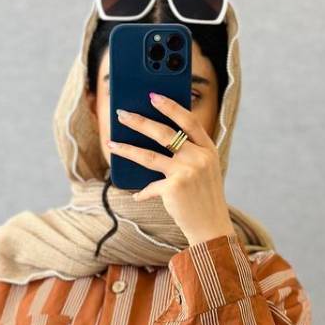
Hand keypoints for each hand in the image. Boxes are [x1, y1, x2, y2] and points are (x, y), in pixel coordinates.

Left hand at [108, 92, 234, 245]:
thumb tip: (157, 140)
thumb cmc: (205, 198)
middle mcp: (199, 157)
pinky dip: (142, 193)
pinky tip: (136, 195)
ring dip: (127, 148)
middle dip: (140, 121)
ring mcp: (186, 172)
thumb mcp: (205, 171)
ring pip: (149, 156)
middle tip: (122, 113)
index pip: (189, 121)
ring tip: (111, 142)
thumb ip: (189, 154)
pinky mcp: (174, 188)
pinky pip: (150, 186)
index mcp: (208, 149)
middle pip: (164, 133)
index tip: (153, 95)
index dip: (170, 106)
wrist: (212, 228)